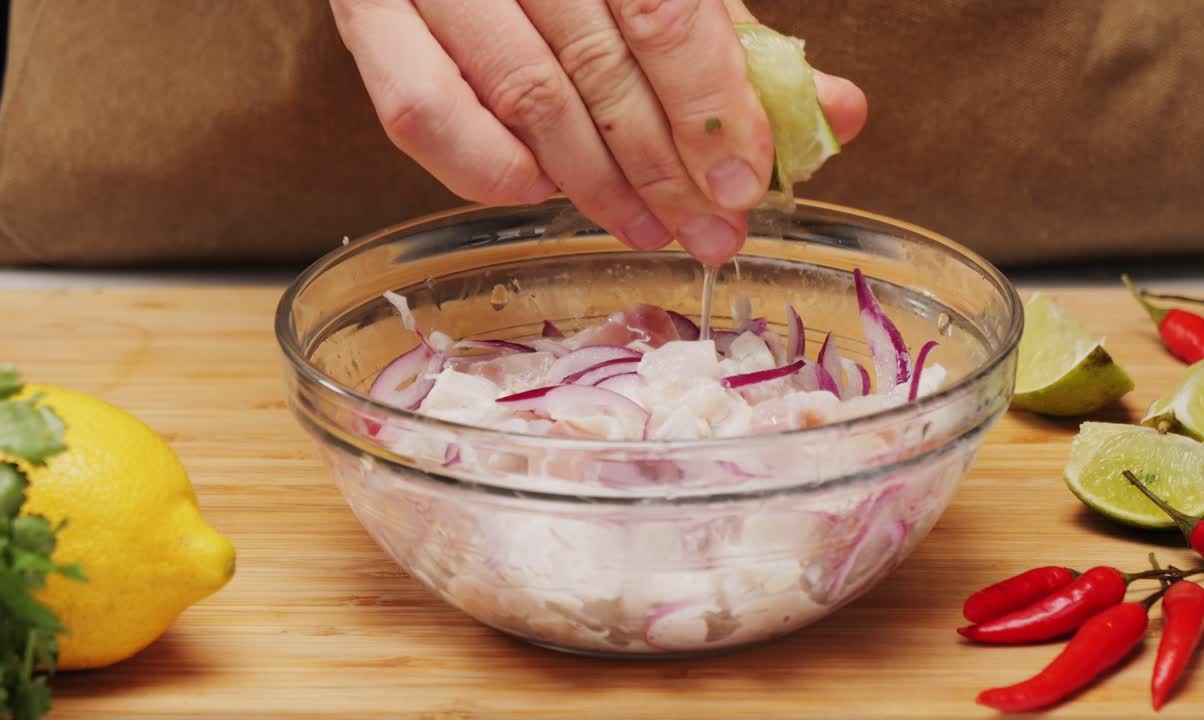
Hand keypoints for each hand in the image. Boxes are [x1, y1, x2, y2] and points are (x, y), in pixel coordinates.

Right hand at [330, 0, 866, 265]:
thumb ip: (735, 41)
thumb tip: (838, 113)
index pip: (664, 10)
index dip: (709, 106)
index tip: (744, 184)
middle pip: (598, 63)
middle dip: (664, 167)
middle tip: (710, 234)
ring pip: (524, 94)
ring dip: (595, 183)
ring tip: (646, 230)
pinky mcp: (365, 16)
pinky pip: (423, 113)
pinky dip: (489, 169)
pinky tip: (540, 192)